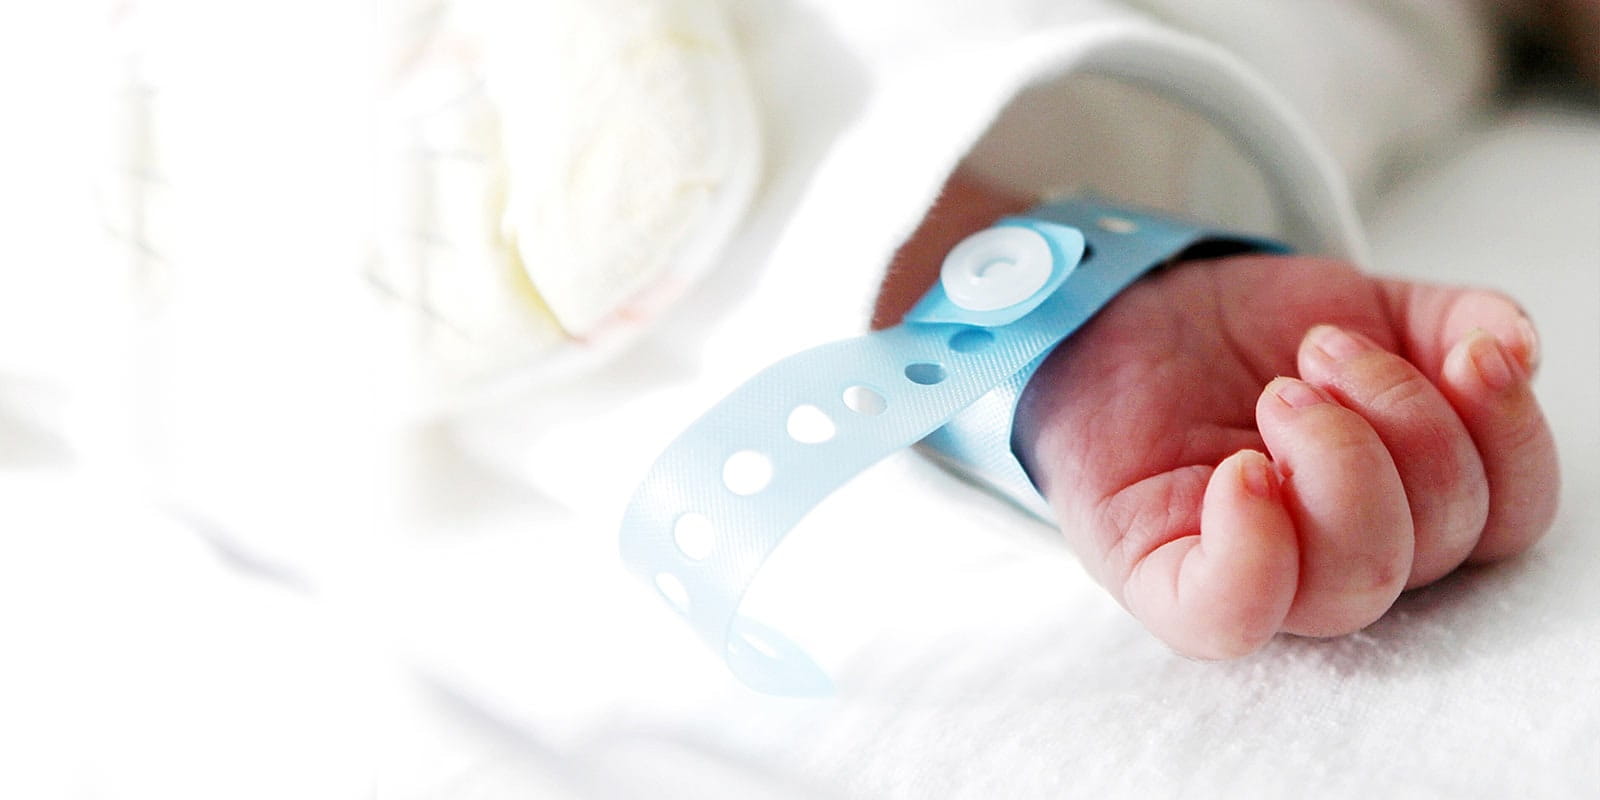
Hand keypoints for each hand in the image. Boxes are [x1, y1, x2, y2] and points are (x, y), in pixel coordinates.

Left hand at [875, 173, 1559, 658]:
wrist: (1121, 314)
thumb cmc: (1244, 336)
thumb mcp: (1367, 307)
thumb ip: (1452, 324)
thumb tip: (1512, 349)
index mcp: (1406, 506)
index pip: (1507, 516)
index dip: (1510, 435)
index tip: (1467, 353)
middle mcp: (1340, 559)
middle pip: (1436, 543)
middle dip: (1401, 421)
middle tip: (1320, 355)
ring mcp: (1255, 579)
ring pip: (1355, 580)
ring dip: (1337, 457)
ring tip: (1278, 390)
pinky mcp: (1166, 582)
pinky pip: (1229, 615)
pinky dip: (1253, 546)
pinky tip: (1244, 471)